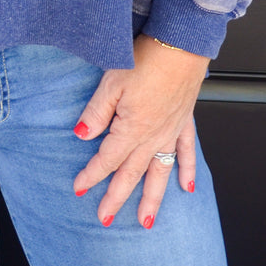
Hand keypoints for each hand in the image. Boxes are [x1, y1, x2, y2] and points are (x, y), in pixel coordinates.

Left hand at [72, 33, 208, 227]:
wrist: (180, 44)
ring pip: (160, 172)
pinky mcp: (184, 120)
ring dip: (153, 198)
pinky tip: (186, 187)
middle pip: (131, 173)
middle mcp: (153, 136)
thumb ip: (96, 112)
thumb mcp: (112, 82)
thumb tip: (81, 136)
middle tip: (105, 219)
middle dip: (116, 197)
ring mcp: (171, 130)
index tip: (79, 189)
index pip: (107, 159)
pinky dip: (186, 170)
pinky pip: (186, 152)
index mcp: (132, 129)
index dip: (91, 175)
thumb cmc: (146, 58)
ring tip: (147, 221)